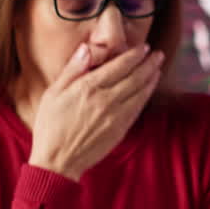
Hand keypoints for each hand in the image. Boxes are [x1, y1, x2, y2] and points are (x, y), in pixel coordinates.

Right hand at [28, 42, 163, 180]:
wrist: (58, 161)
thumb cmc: (50, 126)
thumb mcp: (53, 93)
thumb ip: (72, 69)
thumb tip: (86, 49)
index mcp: (88, 88)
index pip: (119, 66)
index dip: (134, 55)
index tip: (143, 47)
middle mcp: (106, 100)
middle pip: (135, 77)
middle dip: (148, 63)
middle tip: (157, 54)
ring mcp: (116, 116)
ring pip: (140, 92)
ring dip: (151, 78)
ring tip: (158, 67)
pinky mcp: (120, 130)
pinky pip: (138, 108)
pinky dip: (146, 96)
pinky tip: (149, 88)